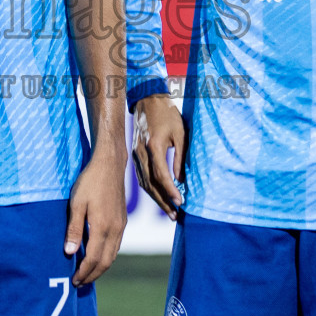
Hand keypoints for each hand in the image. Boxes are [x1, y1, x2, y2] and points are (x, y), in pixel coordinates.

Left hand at [65, 151, 126, 285]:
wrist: (110, 165)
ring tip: (87, 273)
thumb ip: (74, 229)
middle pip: (105, 262)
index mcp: (103, 228)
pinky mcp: (122, 220)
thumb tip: (69, 252)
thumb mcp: (76, 204)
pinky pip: (116, 246)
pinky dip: (107, 256)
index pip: (93, 259)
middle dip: (92, 275)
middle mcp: (115, 230)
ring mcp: (121, 226)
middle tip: (79, 283)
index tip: (74, 280)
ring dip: (100, 267)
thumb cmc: (90, 182)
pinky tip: (98, 255)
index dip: (83, 272)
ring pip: (113, 255)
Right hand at [132, 93, 184, 218]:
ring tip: (169, 210)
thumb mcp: (180, 133)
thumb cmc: (167, 114)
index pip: (161, 175)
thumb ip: (180, 157)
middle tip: (175, 214)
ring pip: (144, 182)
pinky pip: (141, 176)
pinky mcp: (134, 155)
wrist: (148, 101)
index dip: (170, 191)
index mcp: (153, 146)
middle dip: (163, 201)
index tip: (180, 202)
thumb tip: (180, 179)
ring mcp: (135, 155)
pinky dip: (150, 189)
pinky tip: (158, 196)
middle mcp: (141, 153)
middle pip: (150, 184)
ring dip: (156, 198)